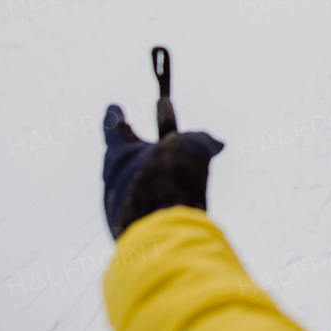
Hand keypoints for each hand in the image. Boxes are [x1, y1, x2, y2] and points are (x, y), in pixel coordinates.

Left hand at [102, 104, 224, 239]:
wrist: (162, 220)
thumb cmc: (173, 174)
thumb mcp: (192, 146)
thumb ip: (201, 141)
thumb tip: (217, 144)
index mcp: (120, 151)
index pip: (113, 126)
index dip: (115, 116)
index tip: (113, 106)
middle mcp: (113, 175)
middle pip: (116, 156)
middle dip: (126, 147)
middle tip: (131, 138)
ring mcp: (115, 201)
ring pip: (124, 183)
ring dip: (138, 176)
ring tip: (154, 175)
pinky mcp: (124, 224)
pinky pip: (133, 205)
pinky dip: (145, 199)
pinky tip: (158, 203)